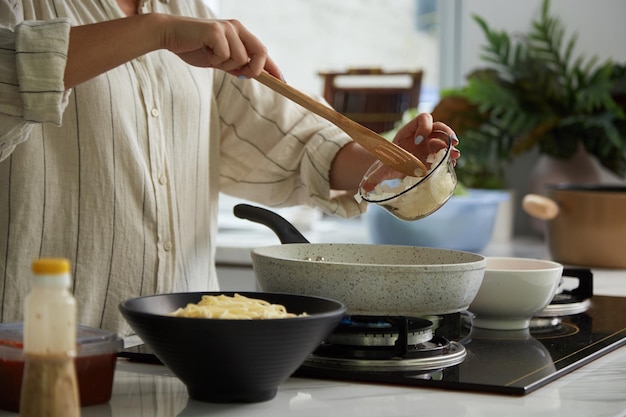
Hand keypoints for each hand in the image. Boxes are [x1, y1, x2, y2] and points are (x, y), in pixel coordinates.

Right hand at [159, 15, 281, 78]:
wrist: (171, 35)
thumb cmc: (195, 47)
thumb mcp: (219, 60)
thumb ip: (236, 65)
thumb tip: (253, 74)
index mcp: (240, 33)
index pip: (262, 51)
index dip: (273, 67)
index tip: (282, 81)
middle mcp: (236, 27)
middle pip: (260, 52)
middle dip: (254, 69)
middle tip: (238, 74)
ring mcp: (227, 28)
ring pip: (241, 59)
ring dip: (225, 65)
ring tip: (210, 56)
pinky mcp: (216, 30)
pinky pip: (225, 56)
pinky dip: (215, 60)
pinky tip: (204, 51)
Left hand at [359, 113, 459, 192]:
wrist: (396, 168)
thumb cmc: (390, 162)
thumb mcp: (384, 168)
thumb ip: (376, 176)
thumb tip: (364, 188)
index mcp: (409, 131)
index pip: (422, 119)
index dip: (423, 127)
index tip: (419, 141)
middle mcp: (423, 135)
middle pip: (438, 126)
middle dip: (445, 132)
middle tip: (451, 142)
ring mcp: (431, 143)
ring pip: (445, 137)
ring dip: (451, 143)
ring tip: (455, 153)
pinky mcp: (437, 153)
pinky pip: (446, 151)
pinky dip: (450, 155)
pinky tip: (453, 162)